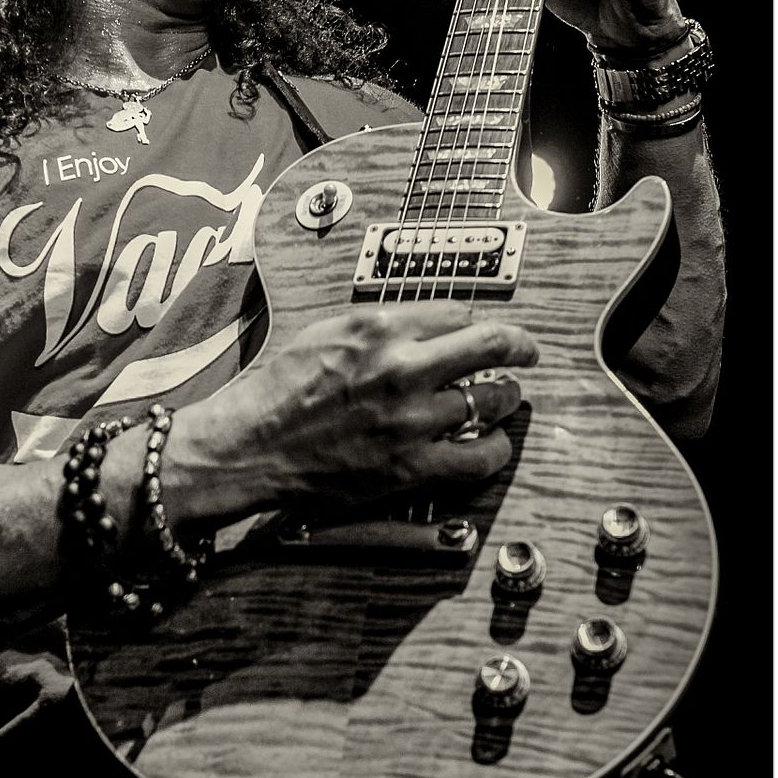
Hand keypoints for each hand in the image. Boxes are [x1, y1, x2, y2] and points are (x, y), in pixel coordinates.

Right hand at [173, 303, 537, 519]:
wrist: (250, 445)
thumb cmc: (277, 390)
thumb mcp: (326, 331)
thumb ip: (378, 325)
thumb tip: (423, 323)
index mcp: (378, 327)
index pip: (457, 313)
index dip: (473, 324)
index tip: (480, 332)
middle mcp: (401, 367)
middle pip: (492, 345)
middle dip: (519, 347)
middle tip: (526, 353)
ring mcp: (410, 418)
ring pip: (492, 400)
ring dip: (505, 399)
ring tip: (504, 400)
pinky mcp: (410, 464)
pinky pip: (478, 457)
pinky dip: (495, 449)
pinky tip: (493, 444)